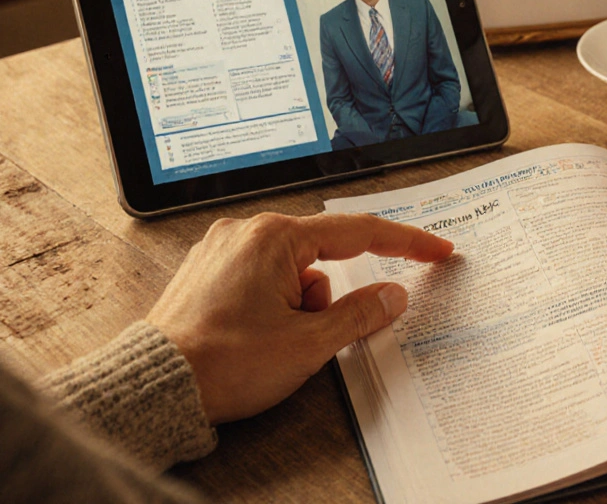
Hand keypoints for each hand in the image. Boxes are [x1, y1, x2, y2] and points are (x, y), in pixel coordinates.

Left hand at [146, 212, 452, 424]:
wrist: (156, 387)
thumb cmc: (223, 363)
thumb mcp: (308, 344)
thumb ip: (361, 314)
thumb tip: (392, 295)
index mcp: (274, 237)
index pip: (359, 232)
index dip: (406, 244)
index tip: (437, 249)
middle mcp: (246, 232)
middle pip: (322, 257)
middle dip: (326, 301)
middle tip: (310, 336)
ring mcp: (223, 249)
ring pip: (292, 272)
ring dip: (297, 307)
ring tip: (269, 343)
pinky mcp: (208, 271)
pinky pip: (263, 280)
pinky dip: (273, 306)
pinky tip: (254, 337)